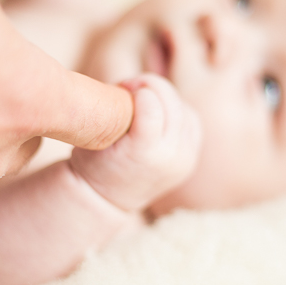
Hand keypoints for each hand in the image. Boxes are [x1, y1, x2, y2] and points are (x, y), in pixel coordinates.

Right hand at [70, 74, 201, 211]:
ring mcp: (185, 159)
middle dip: (150, 86)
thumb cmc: (94, 162)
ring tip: (142, 102)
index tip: (120, 90)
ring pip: (183, 108)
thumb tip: (141, 87)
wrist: (107, 199)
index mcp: (145, 153)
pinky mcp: (191, 157)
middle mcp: (171, 157)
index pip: (150, 102)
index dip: (135, 88)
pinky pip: (190, 120)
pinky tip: (158, 113)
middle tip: (130, 87)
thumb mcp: (94, 136)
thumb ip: (117, 110)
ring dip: (163, 98)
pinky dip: (176, 110)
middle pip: (171, 101)